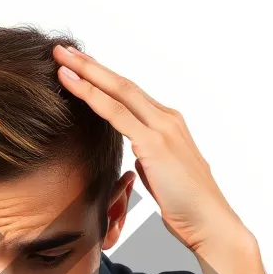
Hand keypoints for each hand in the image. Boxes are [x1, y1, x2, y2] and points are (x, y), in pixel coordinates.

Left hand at [53, 44, 251, 257]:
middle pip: (122, 83)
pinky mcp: (155, 144)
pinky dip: (91, 96)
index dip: (103, 78)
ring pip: (117, 91)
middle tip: (63, 50)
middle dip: (91, 65)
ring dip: (86, 72)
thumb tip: (137, 154)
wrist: (211, 224)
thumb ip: (149, 157)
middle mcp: (167, 119)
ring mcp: (162, 128)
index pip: (130, 94)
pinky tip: (71, 85)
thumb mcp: (163, 174)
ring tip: (61, 58)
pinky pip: (115, 113)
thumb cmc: (188, 207)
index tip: (80, 67)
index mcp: (169, 124)